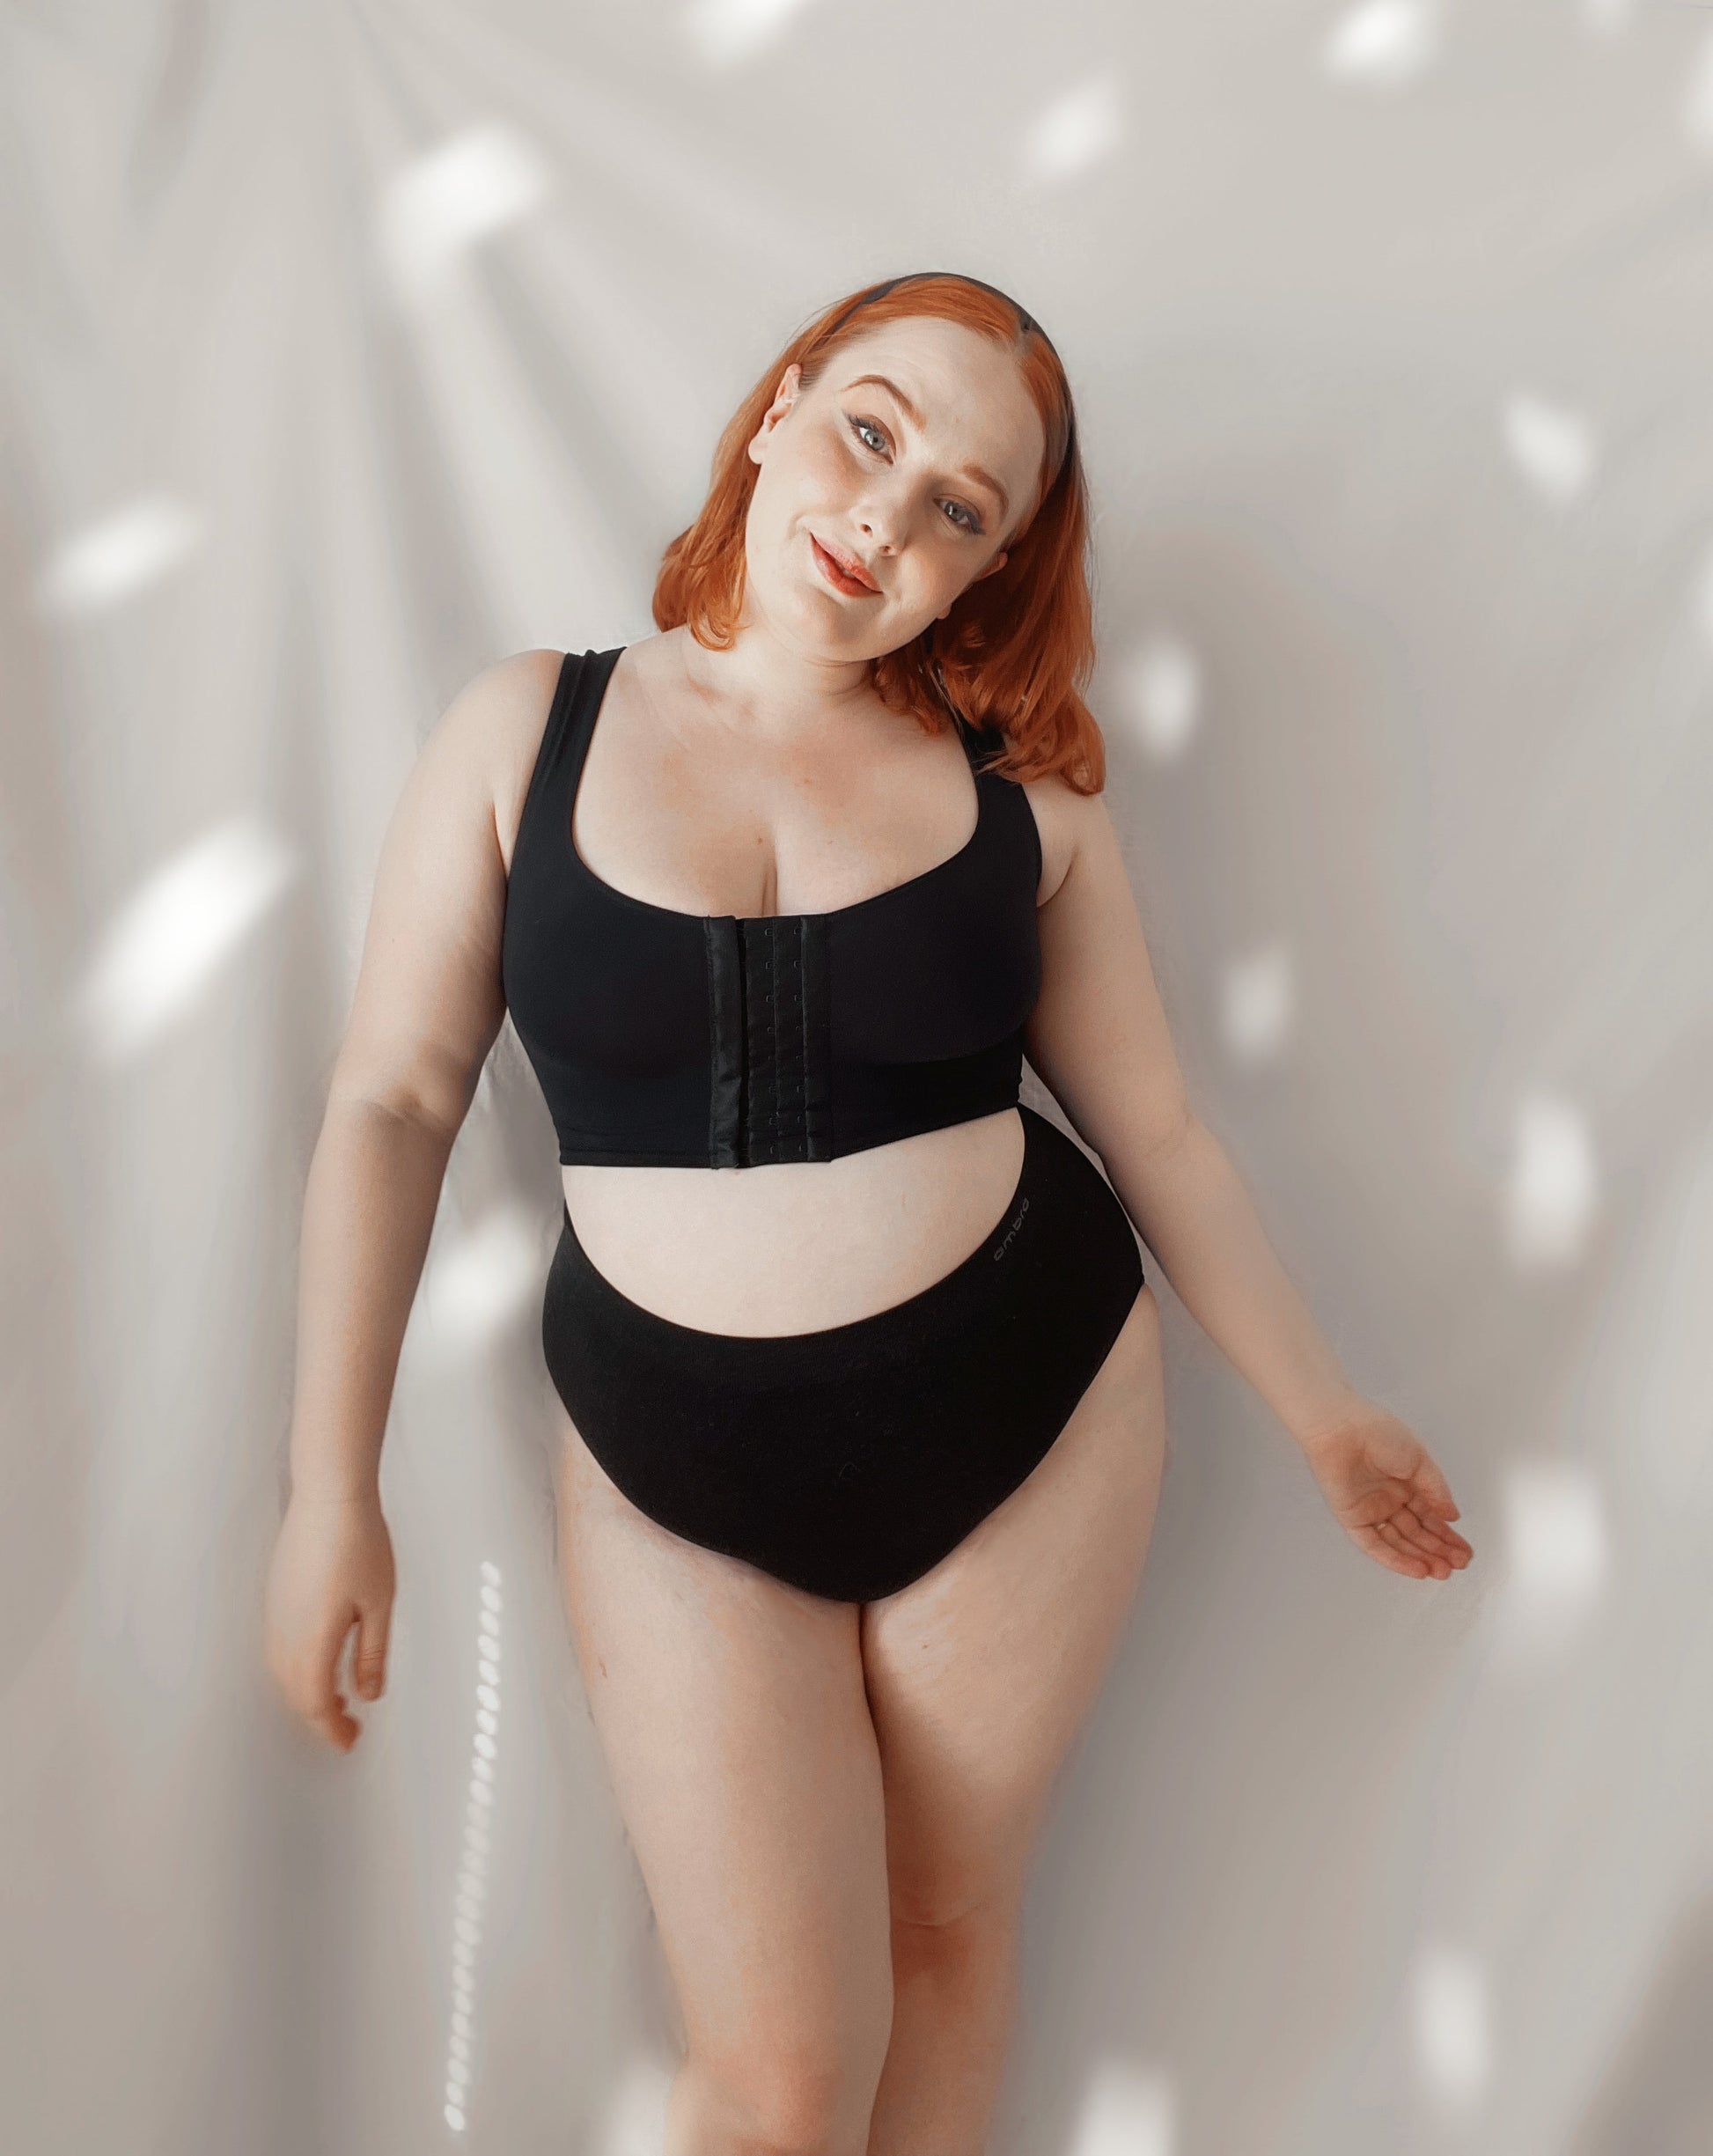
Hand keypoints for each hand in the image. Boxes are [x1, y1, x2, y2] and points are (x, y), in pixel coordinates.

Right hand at [264, 1486, 395, 1750]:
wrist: (329, 1496)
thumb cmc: (360, 1543)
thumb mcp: (380, 1603)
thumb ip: (372, 1653)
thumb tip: (368, 1694)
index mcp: (313, 1638)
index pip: (315, 1702)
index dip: (331, 1728)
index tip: (350, 1741)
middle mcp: (285, 1632)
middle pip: (295, 1694)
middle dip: (319, 1717)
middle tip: (348, 1727)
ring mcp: (274, 1615)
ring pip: (282, 1674)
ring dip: (306, 1695)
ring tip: (338, 1699)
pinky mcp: (274, 1599)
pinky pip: (277, 1651)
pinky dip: (296, 1671)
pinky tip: (320, 1662)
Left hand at [1297, 1399, 1472, 1580]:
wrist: (1342, 1428)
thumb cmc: (1378, 1433)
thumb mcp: (1419, 1460)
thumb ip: (1436, 1491)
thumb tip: (1453, 1516)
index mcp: (1406, 1483)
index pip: (1430, 1516)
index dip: (1448, 1535)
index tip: (1466, 1552)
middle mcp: (1389, 1499)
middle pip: (1417, 1533)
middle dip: (1439, 1551)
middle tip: (1459, 1566)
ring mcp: (1370, 1510)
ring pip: (1399, 1542)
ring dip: (1421, 1558)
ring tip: (1443, 1572)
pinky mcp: (1352, 1518)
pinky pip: (1373, 1544)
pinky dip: (1395, 1559)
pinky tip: (1417, 1569)